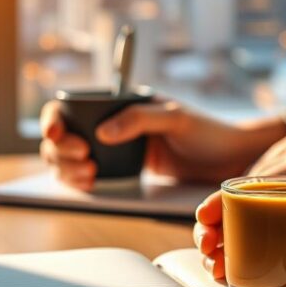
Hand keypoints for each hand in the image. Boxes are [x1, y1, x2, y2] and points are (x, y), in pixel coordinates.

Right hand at [39, 98, 285, 189]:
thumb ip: (140, 120)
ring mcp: (115, 149)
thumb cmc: (208, 133)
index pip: (72, 106)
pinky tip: (89, 182)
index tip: (56, 133)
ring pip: (69, 158)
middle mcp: (113, 125)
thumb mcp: (175, 119)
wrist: (231, 161)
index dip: (54, 119)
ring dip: (67, 167)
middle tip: (83, 159)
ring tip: (89, 173)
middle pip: (63, 136)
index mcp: (121, 104)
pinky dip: (78, 180)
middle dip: (61, 149)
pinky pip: (88, 175)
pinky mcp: (123, 173)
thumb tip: (102, 133)